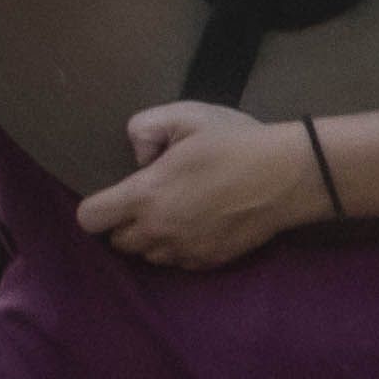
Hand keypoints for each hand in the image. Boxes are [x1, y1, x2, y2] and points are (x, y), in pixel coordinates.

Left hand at [75, 96, 324, 269]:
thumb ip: (144, 127)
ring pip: (149, 255)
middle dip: (126, 223)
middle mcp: (158, 232)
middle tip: (151, 199)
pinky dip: (181, 247)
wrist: (288, 176)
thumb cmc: (236, 142)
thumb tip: (137, 157)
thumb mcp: (186, 115)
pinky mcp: (209, 262)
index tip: (114, 195)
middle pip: (118, 242)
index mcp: (145, 197)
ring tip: (177, 212)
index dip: (96, 206)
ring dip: (152, 238)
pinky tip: (201, 223)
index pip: (90, 219)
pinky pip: (179, 262)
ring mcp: (184, 251)